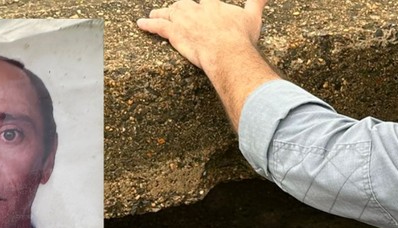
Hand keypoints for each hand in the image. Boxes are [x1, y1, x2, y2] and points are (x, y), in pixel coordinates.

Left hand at [137, 0, 266, 71]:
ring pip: (169, 12)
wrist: (228, 52)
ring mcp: (184, 20)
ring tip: (155, 13)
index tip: (199, 1)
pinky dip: (148, 25)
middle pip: (183, 3)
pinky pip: (157, 26)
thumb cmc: (241, 38)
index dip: (201, 0)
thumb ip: (257, 2)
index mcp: (213, 4)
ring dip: (161, 13)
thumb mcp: (252, 17)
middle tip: (177, 9)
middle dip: (179, 6)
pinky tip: (140, 24)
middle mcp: (196, 9)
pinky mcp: (174, 33)